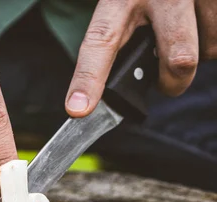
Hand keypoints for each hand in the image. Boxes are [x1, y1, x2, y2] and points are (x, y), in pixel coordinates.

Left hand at [66, 0, 216, 116]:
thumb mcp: (124, 4)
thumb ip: (119, 38)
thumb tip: (108, 90)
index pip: (100, 41)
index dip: (88, 79)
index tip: (79, 109)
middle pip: (178, 59)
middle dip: (172, 81)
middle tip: (165, 81)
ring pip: (206, 50)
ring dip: (196, 54)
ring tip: (181, 34)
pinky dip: (210, 41)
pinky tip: (198, 25)